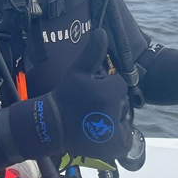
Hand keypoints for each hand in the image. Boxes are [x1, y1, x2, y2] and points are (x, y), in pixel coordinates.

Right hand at [4, 29, 132, 161]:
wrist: (52, 125)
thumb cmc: (65, 96)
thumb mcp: (78, 71)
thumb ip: (92, 52)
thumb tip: (102, 31)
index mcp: (110, 93)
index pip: (119, 86)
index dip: (105, 88)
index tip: (90, 94)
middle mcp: (115, 112)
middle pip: (122, 103)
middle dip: (110, 103)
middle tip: (89, 108)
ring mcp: (116, 131)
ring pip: (123, 119)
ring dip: (113, 118)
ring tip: (92, 120)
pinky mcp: (115, 146)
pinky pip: (125, 137)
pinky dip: (117, 136)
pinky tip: (101, 132)